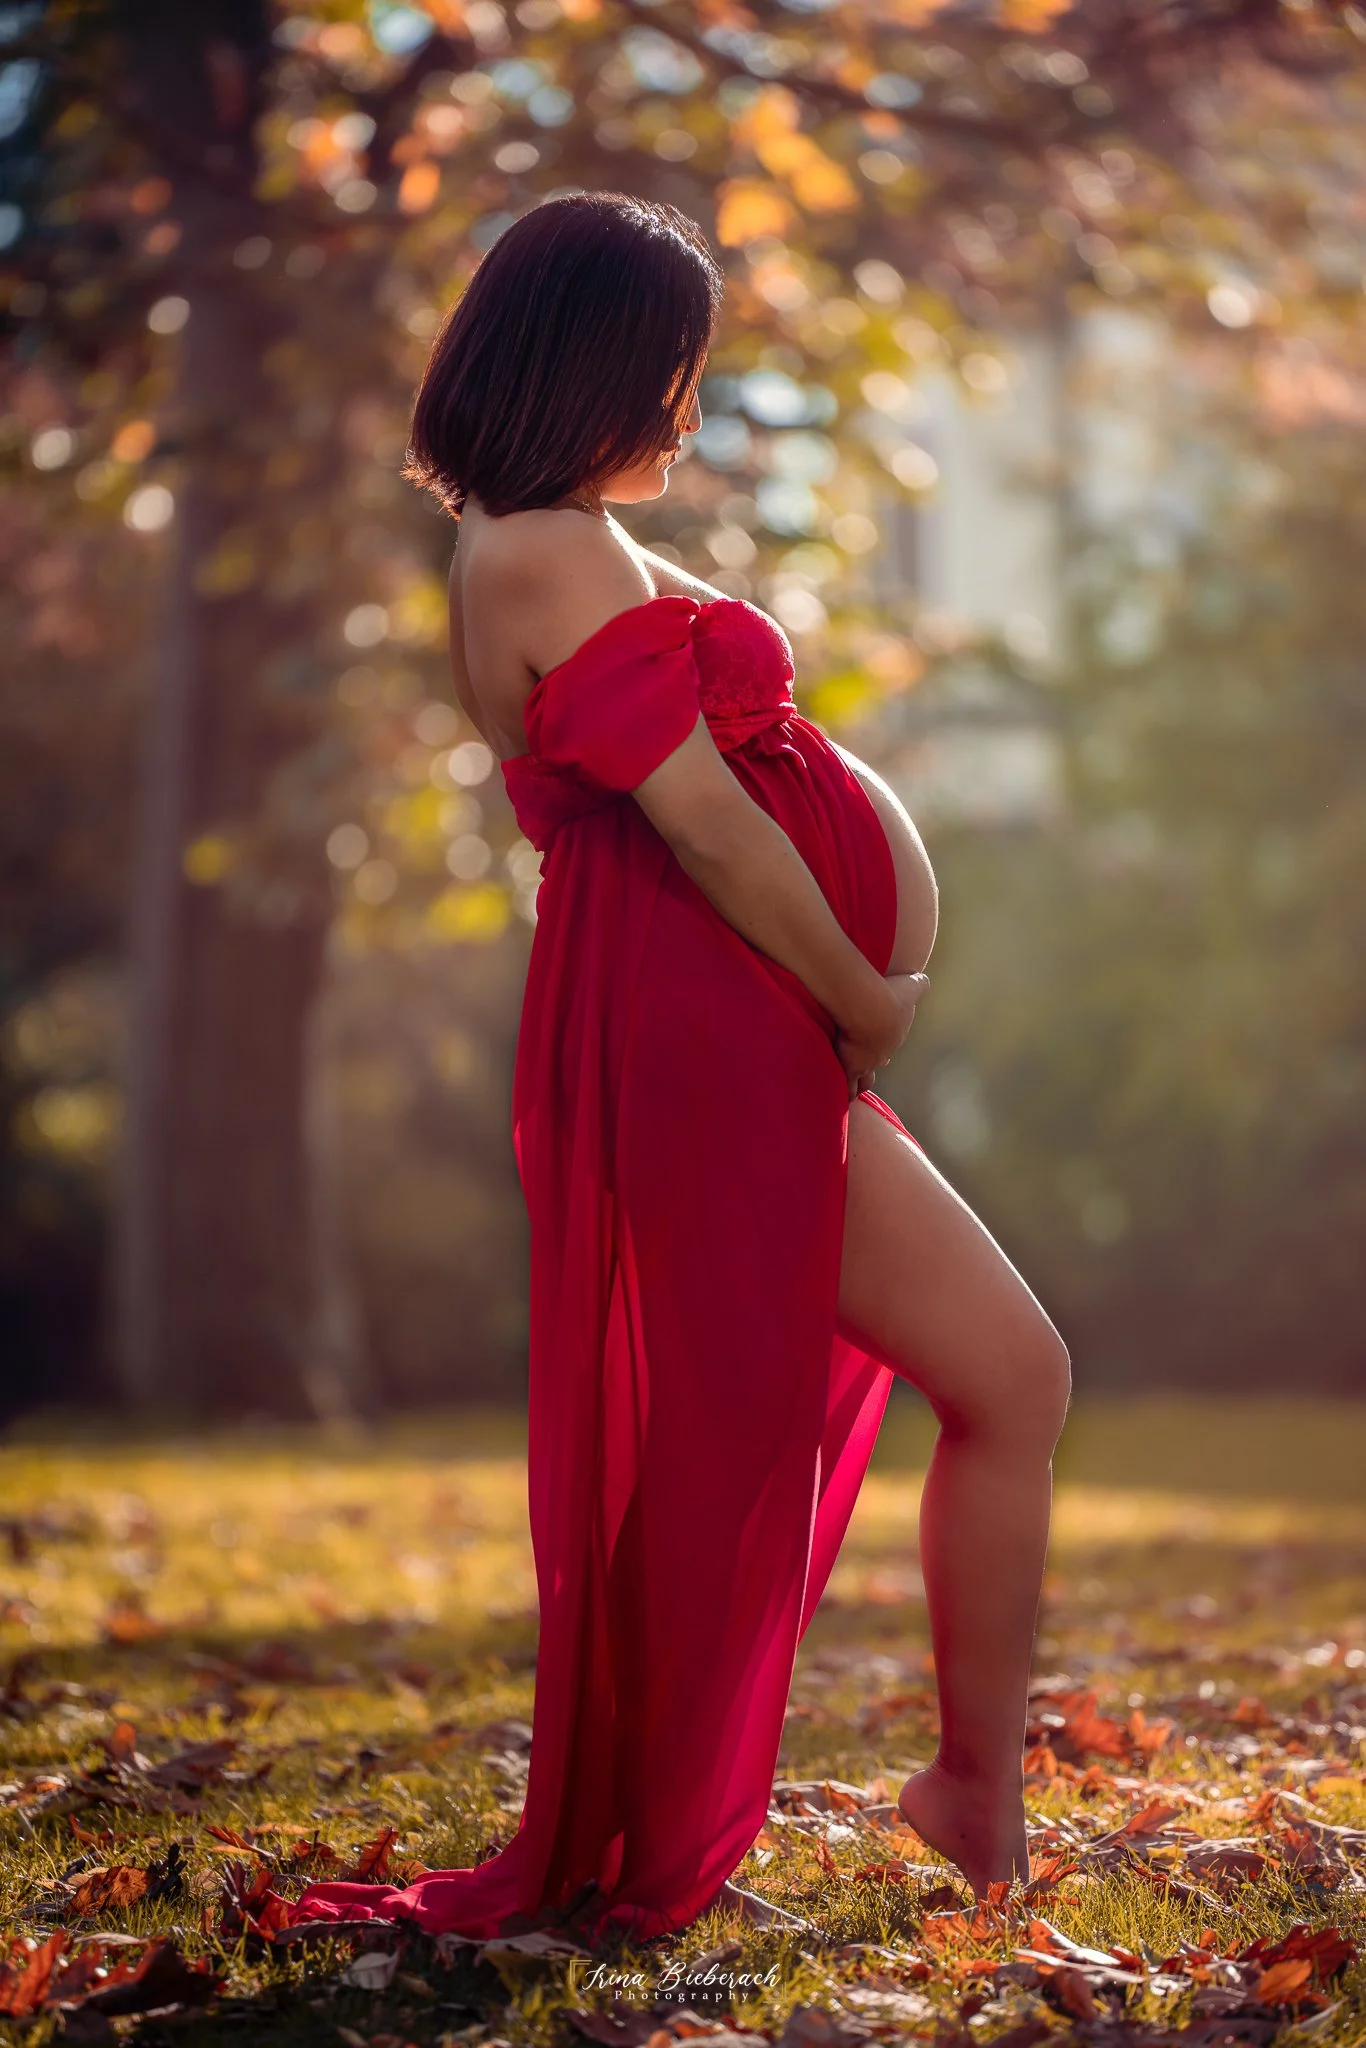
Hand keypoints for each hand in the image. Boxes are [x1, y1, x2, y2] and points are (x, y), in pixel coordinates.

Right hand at [836, 972, 928, 1099]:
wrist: (870, 1010)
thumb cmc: (891, 997)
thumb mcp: (910, 987)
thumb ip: (918, 984)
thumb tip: (924, 981)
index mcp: (894, 1035)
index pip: (888, 1045)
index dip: (881, 1046)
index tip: (875, 1046)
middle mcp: (882, 1054)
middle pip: (876, 1064)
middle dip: (870, 1066)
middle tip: (860, 1067)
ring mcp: (866, 1065)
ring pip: (863, 1083)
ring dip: (856, 1084)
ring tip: (846, 1086)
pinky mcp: (849, 1070)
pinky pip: (847, 1088)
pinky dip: (841, 1091)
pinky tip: (833, 1093)